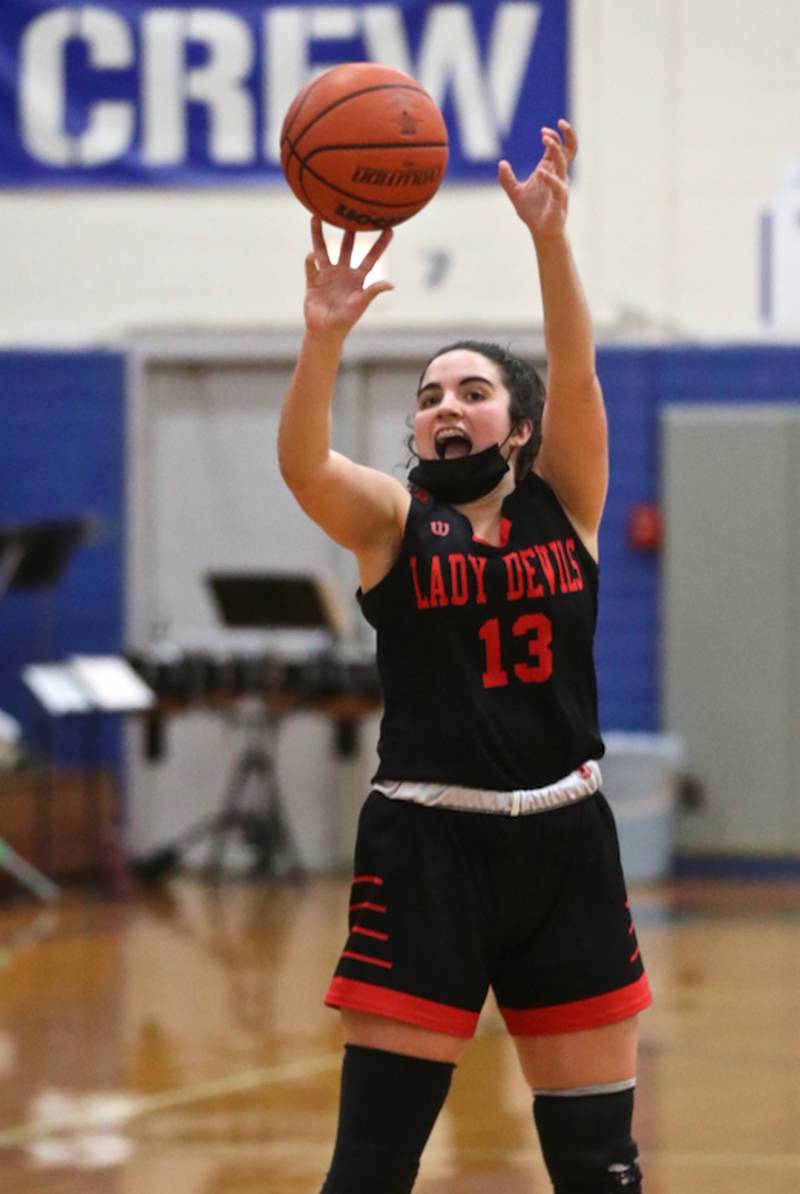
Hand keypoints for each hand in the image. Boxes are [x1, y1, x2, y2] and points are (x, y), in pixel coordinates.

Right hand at [304, 217, 393, 336]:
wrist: (325, 332)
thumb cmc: (345, 321)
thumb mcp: (360, 304)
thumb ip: (373, 291)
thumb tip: (391, 284)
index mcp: (357, 278)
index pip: (371, 257)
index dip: (381, 243)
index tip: (390, 227)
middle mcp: (342, 272)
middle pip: (346, 247)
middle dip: (350, 230)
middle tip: (352, 211)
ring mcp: (327, 275)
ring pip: (323, 250)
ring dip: (319, 235)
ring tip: (317, 216)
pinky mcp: (313, 281)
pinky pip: (311, 267)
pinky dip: (310, 261)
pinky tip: (310, 255)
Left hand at [498, 119, 576, 240]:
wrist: (540, 231)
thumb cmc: (532, 212)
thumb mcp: (515, 192)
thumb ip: (507, 179)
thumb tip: (501, 163)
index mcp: (549, 170)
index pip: (556, 148)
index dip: (553, 137)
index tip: (543, 131)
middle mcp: (558, 175)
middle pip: (569, 150)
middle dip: (567, 135)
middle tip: (559, 123)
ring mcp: (560, 186)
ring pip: (563, 163)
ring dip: (556, 149)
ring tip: (545, 139)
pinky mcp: (560, 199)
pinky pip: (558, 185)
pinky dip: (550, 178)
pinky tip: (541, 172)